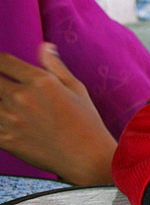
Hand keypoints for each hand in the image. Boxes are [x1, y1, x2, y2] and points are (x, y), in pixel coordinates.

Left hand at [0, 44, 116, 184]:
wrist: (86, 157)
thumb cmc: (86, 122)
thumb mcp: (76, 88)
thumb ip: (55, 66)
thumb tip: (45, 46)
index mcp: (40, 81)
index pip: (3, 61)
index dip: (0, 61)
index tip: (2, 66)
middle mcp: (21, 97)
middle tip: (6, 88)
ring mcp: (10, 119)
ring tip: (9, 105)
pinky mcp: (4, 139)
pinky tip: (6, 120)